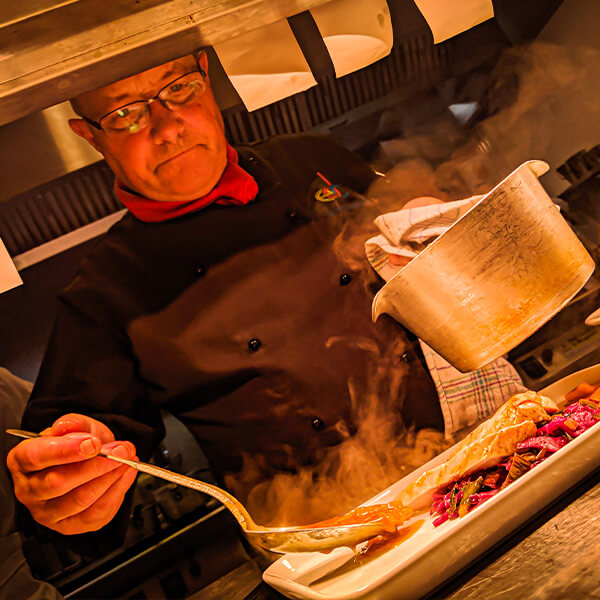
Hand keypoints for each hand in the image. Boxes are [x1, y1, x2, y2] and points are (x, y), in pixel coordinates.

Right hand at [7, 413, 137, 534]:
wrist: (87, 461)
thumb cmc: (77, 445)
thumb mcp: (77, 426)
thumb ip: (74, 423)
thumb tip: (65, 427)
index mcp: (22, 461)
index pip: (36, 457)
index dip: (66, 450)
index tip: (93, 443)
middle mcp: (29, 490)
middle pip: (58, 482)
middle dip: (96, 465)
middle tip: (120, 450)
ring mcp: (47, 512)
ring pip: (79, 500)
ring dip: (109, 478)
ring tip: (126, 460)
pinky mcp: (69, 526)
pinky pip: (95, 514)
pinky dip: (116, 492)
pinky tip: (126, 475)